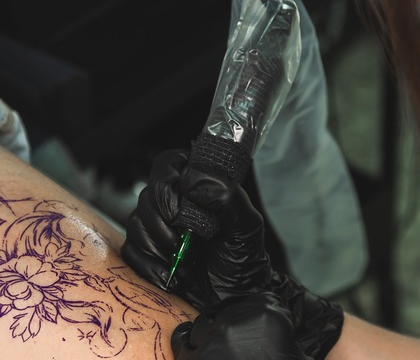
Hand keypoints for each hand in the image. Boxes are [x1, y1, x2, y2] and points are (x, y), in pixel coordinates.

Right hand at [121, 149, 344, 358]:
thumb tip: (190, 179)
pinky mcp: (147, 250)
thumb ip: (227, 196)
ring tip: (185, 265)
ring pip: (134, 223)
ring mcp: (159, 225)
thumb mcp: (246, 225)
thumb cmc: (243, 258)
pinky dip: (149, 266)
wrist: (234, 297)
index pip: (169, 164)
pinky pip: (130, 250)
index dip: (166, 185)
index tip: (176, 212)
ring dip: (158, 248)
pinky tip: (172, 276)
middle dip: (162, 225)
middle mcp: (176, 201)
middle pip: (147, 195)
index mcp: (200, 185)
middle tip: (182, 245)